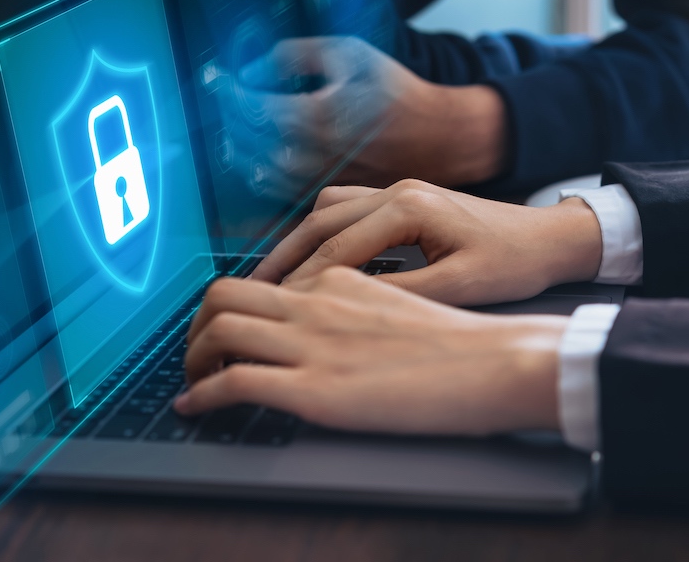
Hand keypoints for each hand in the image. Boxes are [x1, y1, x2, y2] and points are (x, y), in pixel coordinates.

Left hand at [175, 267, 564, 434]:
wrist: (496, 361)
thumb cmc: (465, 343)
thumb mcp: (405, 304)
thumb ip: (363, 303)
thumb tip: (334, 325)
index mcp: (341, 280)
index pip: (265, 280)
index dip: (233, 306)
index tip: (225, 328)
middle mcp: (317, 302)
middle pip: (225, 292)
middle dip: (197, 323)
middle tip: (197, 351)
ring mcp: (313, 343)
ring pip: (218, 329)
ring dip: (191, 356)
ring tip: (192, 379)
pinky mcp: (316, 389)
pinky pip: (234, 382)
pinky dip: (202, 395)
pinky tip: (195, 408)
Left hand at [239, 36, 507, 187]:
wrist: (439, 137)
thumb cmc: (395, 90)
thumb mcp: (350, 52)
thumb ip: (295, 54)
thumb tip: (249, 69)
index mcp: (322, 115)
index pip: (252, 107)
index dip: (226, 91)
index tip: (213, 77)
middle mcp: (318, 154)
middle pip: (247, 143)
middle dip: (228, 120)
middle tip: (224, 99)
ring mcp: (321, 182)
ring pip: (257, 174)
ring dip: (238, 150)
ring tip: (237, 126)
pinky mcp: (327, 198)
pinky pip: (276, 193)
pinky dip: (257, 173)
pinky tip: (257, 154)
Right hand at [251, 179, 602, 306]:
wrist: (550, 237)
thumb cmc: (514, 262)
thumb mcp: (461, 287)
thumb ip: (404, 295)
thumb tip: (348, 310)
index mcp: (410, 206)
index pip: (337, 246)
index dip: (302, 281)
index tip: (276, 309)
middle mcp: (398, 189)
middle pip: (321, 219)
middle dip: (286, 256)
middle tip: (256, 291)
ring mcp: (400, 189)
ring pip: (329, 209)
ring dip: (300, 241)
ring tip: (278, 279)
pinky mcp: (405, 197)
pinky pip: (348, 208)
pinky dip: (324, 233)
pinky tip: (316, 261)